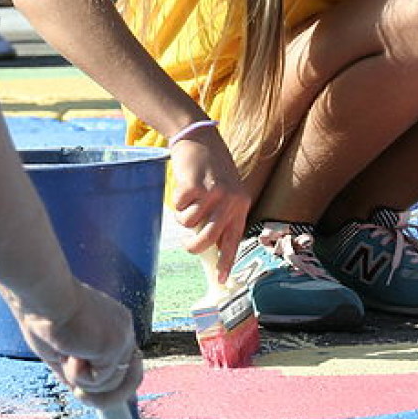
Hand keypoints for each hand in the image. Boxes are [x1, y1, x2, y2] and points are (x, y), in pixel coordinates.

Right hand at [7, 279, 141, 407]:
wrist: (43, 296)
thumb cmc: (44, 316)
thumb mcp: (64, 349)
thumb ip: (81, 368)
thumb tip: (87, 394)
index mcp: (113, 325)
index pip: (126, 362)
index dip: (118, 384)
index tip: (94, 394)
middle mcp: (124, 330)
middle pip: (128, 380)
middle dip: (104, 397)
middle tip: (78, 393)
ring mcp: (122, 338)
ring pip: (109, 385)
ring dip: (81, 378)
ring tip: (65, 352)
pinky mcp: (114, 347)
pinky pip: (98, 381)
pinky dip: (77, 374)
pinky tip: (68, 350)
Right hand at [169, 128, 249, 281]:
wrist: (201, 138)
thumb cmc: (212, 168)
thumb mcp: (227, 191)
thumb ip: (223, 215)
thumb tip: (214, 246)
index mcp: (241, 204)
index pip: (234, 239)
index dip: (227, 261)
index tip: (223, 280)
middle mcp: (230, 201)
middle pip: (207, 239)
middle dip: (193, 245)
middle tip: (186, 243)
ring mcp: (213, 193)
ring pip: (189, 224)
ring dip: (183, 215)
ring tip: (189, 198)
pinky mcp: (195, 186)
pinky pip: (178, 208)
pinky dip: (176, 201)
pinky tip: (184, 186)